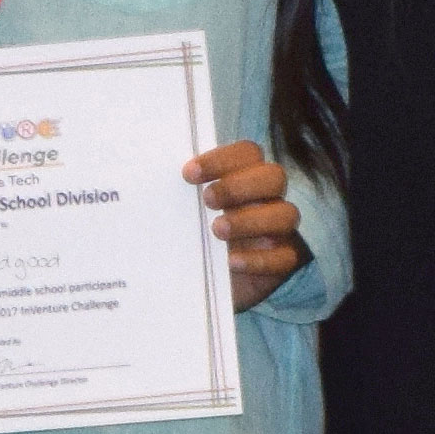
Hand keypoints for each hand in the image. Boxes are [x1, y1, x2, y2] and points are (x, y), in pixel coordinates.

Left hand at [183, 141, 305, 311]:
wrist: (209, 280)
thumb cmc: (197, 236)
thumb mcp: (188, 213)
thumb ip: (182, 194)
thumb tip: (149, 181)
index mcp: (245, 176)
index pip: (248, 152)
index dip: (222, 158)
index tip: (189, 173)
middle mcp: (268, 198)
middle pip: (274, 176)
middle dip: (238, 185)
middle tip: (207, 199)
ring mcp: (280, 228)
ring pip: (286, 214)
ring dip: (250, 219)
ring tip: (217, 230)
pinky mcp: (285, 260)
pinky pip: (286, 256)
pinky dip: (259, 258)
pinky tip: (232, 261)